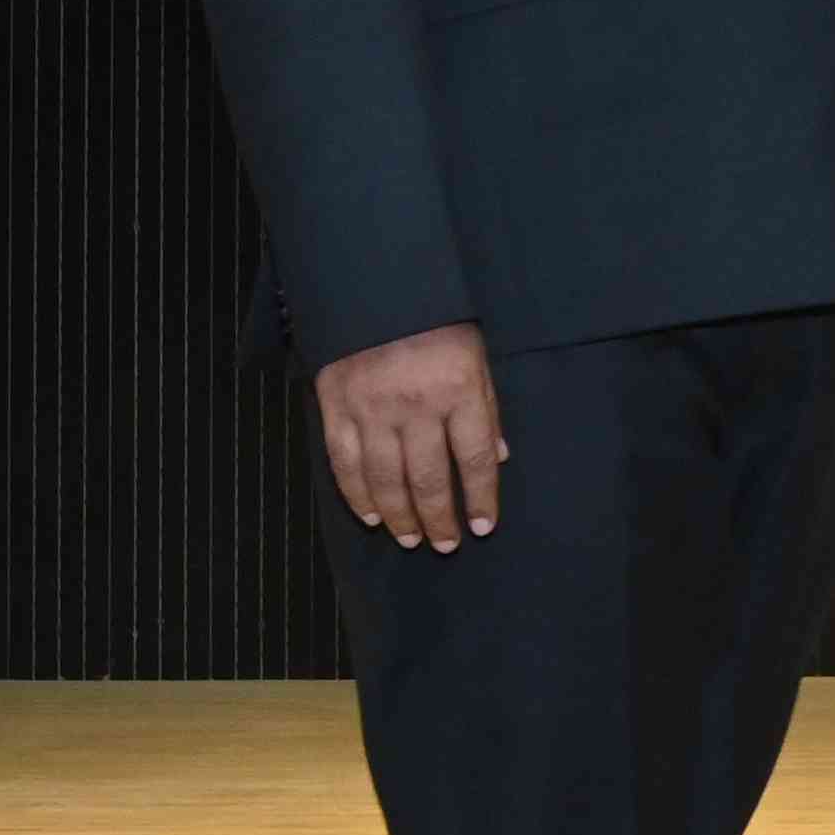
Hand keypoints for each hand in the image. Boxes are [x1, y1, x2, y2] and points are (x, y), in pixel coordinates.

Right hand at [318, 323, 506, 549]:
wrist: (376, 290)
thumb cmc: (438, 325)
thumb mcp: (477, 359)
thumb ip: (486, 410)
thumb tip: (498, 460)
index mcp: (459, 391)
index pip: (475, 457)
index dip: (481, 497)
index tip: (484, 526)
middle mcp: (416, 405)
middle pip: (429, 478)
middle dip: (439, 518)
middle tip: (446, 545)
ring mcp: (371, 409)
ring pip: (385, 479)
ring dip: (400, 516)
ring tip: (411, 539)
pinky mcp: (335, 407)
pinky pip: (345, 463)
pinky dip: (357, 495)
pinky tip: (371, 516)